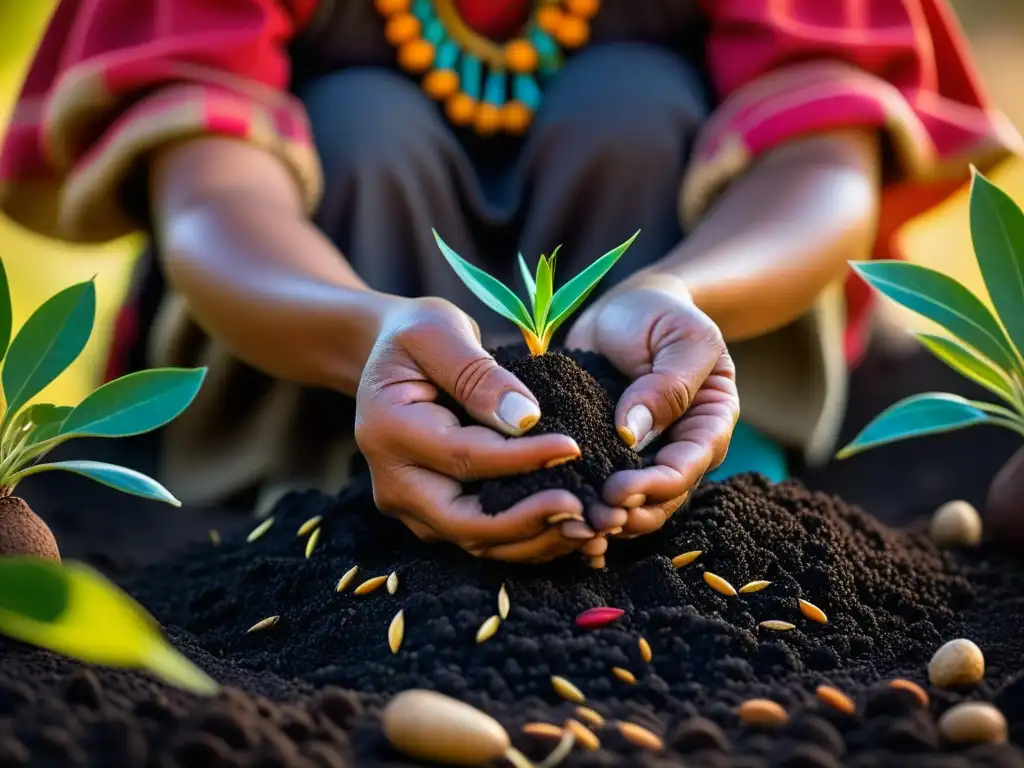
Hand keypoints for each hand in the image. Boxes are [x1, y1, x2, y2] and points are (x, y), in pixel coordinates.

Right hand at [356, 297, 591, 561]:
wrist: (389, 357)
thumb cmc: (417, 334)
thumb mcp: (439, 332)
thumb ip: (478, 373)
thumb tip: (525, 418)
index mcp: (389, 431)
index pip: (465, 456)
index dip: (522, 458)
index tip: (573, 448)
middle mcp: (393, 481)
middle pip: (464, 521)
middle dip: (527, 522)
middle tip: (583, 510)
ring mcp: (410, 505)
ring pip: (475, 541)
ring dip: (533, 540)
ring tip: (587, 526)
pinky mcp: (432, 517)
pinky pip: (482, 539)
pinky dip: (526, 540)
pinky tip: (569, 529)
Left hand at [565, 274, 738, 548]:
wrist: (625, 310)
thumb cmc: (661, 318)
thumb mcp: (680, 339)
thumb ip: (667, 384)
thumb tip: (632, 434)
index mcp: (710, 422)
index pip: (690, 465)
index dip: (658, 486)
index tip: (619, 490)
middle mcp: (679, 448)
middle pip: (663, 498)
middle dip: (630, 513)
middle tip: (592, 517)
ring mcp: (643, 457)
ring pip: (634, 504)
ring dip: (607, 519)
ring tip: (575, 524)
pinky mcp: (607, 456)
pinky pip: (601, 489)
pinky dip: (586, 505)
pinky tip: (561, 515)